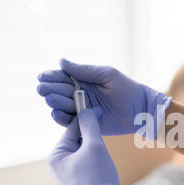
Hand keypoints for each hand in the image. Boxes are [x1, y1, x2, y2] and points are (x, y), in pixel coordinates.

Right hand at [37, 59, 171, 139]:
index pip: (63, 78)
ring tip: (50, 99)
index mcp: (83, 81)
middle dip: (50, 90)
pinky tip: (56, 113)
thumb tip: (61, 61)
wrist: (141, 108)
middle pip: (60, 92)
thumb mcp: (106, 74)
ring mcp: (82, 110)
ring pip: (63, 107)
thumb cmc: (127, 88)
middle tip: (42, 89)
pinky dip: (62, 118)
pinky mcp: (86, 123)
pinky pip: (70, 122)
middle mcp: (80, 95)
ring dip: (55, 103)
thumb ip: (85, 70)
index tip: (42, 76)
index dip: (52, 77)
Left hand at [49, 107, 137, 184]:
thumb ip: (90, 126)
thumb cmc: (98, 178)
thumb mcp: (95, 147)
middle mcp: (57, 166)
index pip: (71, 129)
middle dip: (92, 138)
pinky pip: (86, 165)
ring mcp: (66, 176)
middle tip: (104, 138)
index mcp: (56, 156)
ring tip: (105, 157)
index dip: (86, 118)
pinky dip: (96, 162)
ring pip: (83, 153)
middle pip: (77, 141)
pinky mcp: (76, 184)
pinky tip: (104, 167)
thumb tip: (86, 111)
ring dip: (95, 150)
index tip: (98, 108)